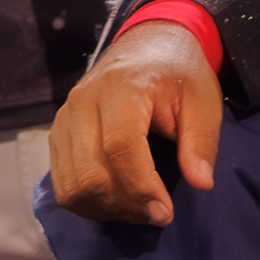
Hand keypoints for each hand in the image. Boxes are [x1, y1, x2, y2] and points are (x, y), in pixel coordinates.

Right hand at [50, 23, 223, 226]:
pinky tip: (118, 203)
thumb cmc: (179, 72)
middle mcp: (82, 102)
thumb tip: (201, 184)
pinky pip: (62, 182)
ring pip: (71, 184)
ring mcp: (63, 118)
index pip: (120, 147)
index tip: (165, 212)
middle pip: (90, 173)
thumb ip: (201, 142)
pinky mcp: (57, 133)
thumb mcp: (203, 100)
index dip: (141, 187)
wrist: (148, 44)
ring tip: (140, 210)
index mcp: (121, 88)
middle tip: (157, 214)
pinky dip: (88, 203)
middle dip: (126, 205)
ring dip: (106, 209)